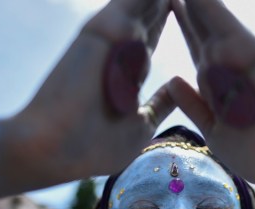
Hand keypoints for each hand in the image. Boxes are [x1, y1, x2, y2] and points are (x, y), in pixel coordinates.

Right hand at [8, 0, 175, 179]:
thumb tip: (174, 89)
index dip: (176, 16)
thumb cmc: (94, 146)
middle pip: (153, 8)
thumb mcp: (140, 126)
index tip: (199, 5)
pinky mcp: (102, 27)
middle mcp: (121, 46)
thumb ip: (159, 104)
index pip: (156, 31)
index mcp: (129, 68)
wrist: (55, 147)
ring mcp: (111, 34)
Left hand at [170, 0, 254, 187]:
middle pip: (198, 27)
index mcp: (217, 84)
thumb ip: (196, 107)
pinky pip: (225, 24)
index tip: (158, 5)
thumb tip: (173, 81)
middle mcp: (227, 66)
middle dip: (182, 5)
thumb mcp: (216, 132)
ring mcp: (239, 58)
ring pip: (208, 19)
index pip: (195, 46)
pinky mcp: (253, 55)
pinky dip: (210, 6)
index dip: (179, 23)